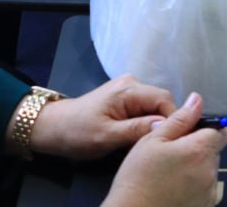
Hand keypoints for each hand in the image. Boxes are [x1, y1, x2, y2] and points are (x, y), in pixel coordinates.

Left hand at [24, 75, 176, 159]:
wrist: (54, 128)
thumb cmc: (78, 133)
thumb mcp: (107, 136)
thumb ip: (137, 129)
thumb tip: (164, 125)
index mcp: (129, 89)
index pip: (164, 99)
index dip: (172, 119)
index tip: (170, 140)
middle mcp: (132, 82)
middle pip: (160, 101)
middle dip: (161, 122)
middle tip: (155, 144)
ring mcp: (128, 88)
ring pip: (153, 105)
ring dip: (152, 123)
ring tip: (145, 142)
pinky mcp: (124, 96)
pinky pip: (144, 107)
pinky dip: (144, 121)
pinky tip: (136, 136)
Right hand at [103, 92, 226, 206]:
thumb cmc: (138, 179)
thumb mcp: (152, 141)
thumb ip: (180, 119)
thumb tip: (197, 100)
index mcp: (200, 150)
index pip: (222, 131)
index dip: (208, 128)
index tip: (191, 133)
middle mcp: (210, 173)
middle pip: (214, 152)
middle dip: (198, 149)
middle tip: (172, 155)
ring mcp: (208, 195)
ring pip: (208, 172)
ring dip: (196, 169)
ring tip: (169, 175)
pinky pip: (204, 192)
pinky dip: (193, 188)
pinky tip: (172, 191)